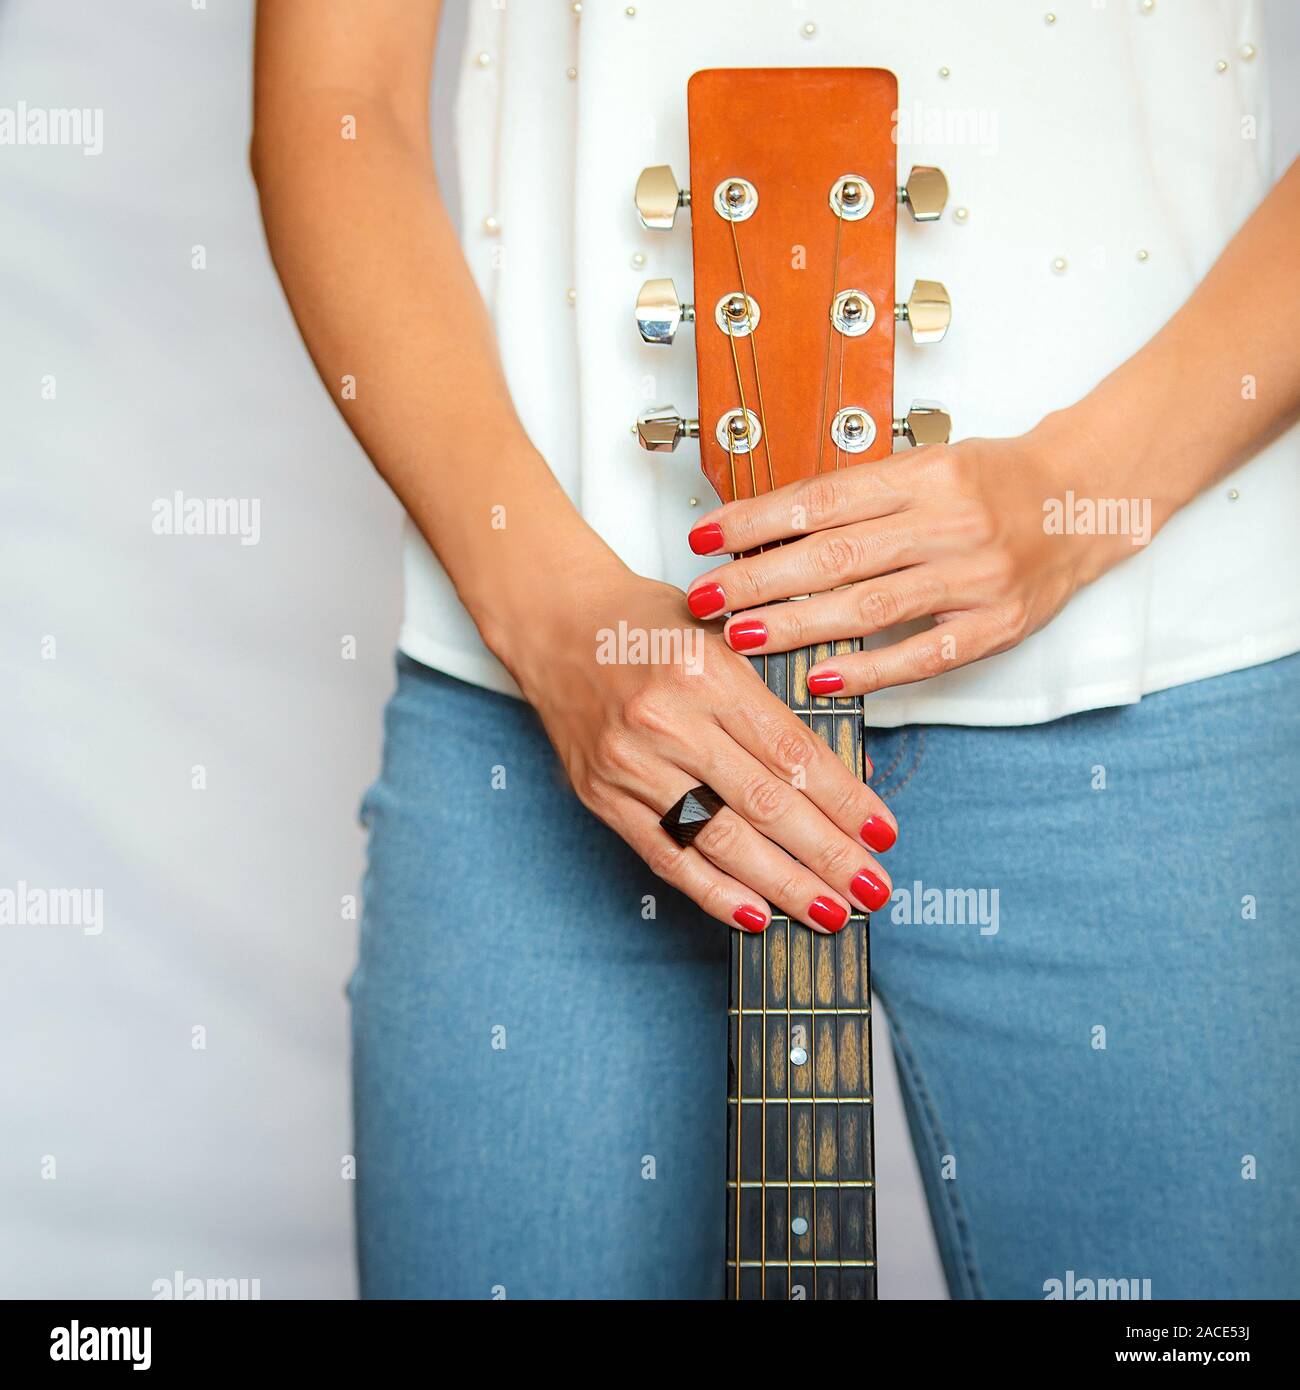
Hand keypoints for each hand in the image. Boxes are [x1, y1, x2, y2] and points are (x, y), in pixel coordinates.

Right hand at [495, 561, 897, 934]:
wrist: (555, 622)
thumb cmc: (645, 625)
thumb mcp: (722, 640)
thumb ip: (774, 704)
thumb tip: (841, 779)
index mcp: (706, 672)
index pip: (791, 753)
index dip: (844, 801)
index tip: (882, 835)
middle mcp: (666, 721)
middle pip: (764, 804)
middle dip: (827, 855)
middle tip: (872, 889)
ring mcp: (629, 765)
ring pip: (720, 839)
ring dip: (783, 884)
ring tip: (830, 912)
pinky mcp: (602, 797)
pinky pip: (666, 857)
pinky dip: (714, 891)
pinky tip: (756, 915)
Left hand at [683, 415, 1143, 695]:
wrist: (1085, 498)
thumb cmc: (993, 483)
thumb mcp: (926, 466)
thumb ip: (860, 498)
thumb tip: (768, 528)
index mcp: (925, 475)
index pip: (822, 499)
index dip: (757, 521)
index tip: (705, 538)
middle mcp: (949, 523)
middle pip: (836, 555)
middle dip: (759, 580)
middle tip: (705, 599)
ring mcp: (976, 576)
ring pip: (871, 605)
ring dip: (798, 625)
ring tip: (743, 635)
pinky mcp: (998, 623)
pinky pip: (926, 654)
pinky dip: (872, 669)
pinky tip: (824, 678)